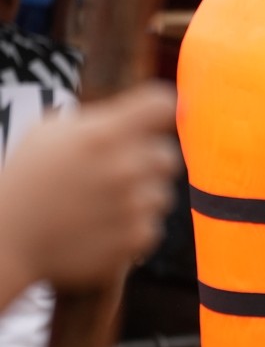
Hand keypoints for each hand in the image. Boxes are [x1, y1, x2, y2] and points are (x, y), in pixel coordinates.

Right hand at [0, 83, 179, 290]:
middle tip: (114, 172)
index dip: (157, 109)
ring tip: (99, 204)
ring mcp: (133, 206)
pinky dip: (131, 227)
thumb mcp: (48, 133)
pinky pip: (152, 225)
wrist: (6, 242)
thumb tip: (148, 110)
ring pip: (161, 193)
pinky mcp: (137, 238)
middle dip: (145, 160)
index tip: (150, 118)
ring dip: (139, 196)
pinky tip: (99, 227)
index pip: (161, 104)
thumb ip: (100, 118)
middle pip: (167, 154)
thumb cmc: (25, 180)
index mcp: (102, 135)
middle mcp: (124, 168)